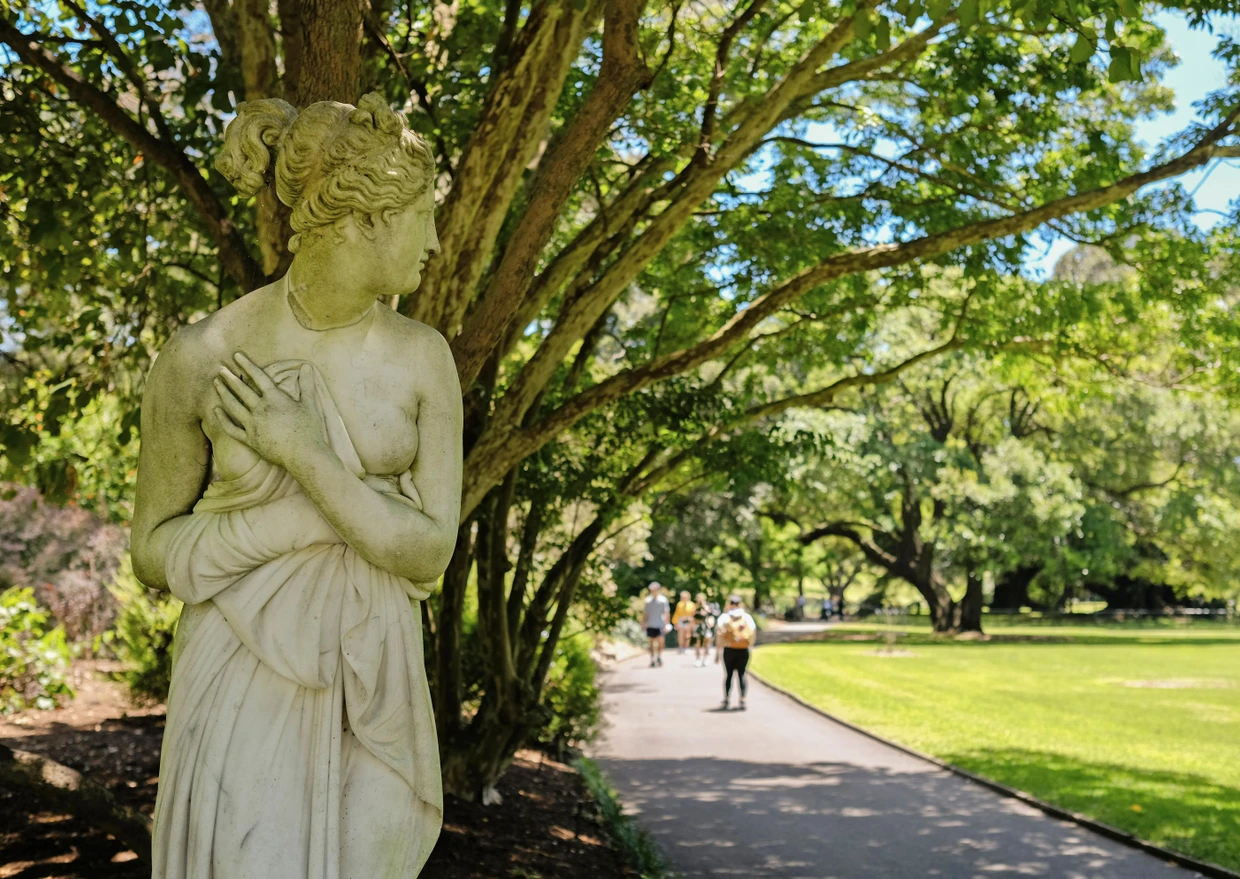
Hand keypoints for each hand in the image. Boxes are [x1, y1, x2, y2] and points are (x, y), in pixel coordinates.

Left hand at [213, 354, 329, 471]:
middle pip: (241, 390)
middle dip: (230, 377)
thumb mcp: (310, 404)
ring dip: (223, 393)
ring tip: (216, 383)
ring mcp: (253, 425)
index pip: (258, 377)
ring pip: (233, 406)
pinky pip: (232, 428)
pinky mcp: (250, 440)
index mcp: (274, 398)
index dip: (247, 364)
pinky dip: (222, 419)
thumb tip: (307, 366)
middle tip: (220, 368)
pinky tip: (216, 410)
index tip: (236, 355)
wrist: (303, 454)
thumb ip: (307, 385)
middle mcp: (260, 409)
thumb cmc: (309, 429)